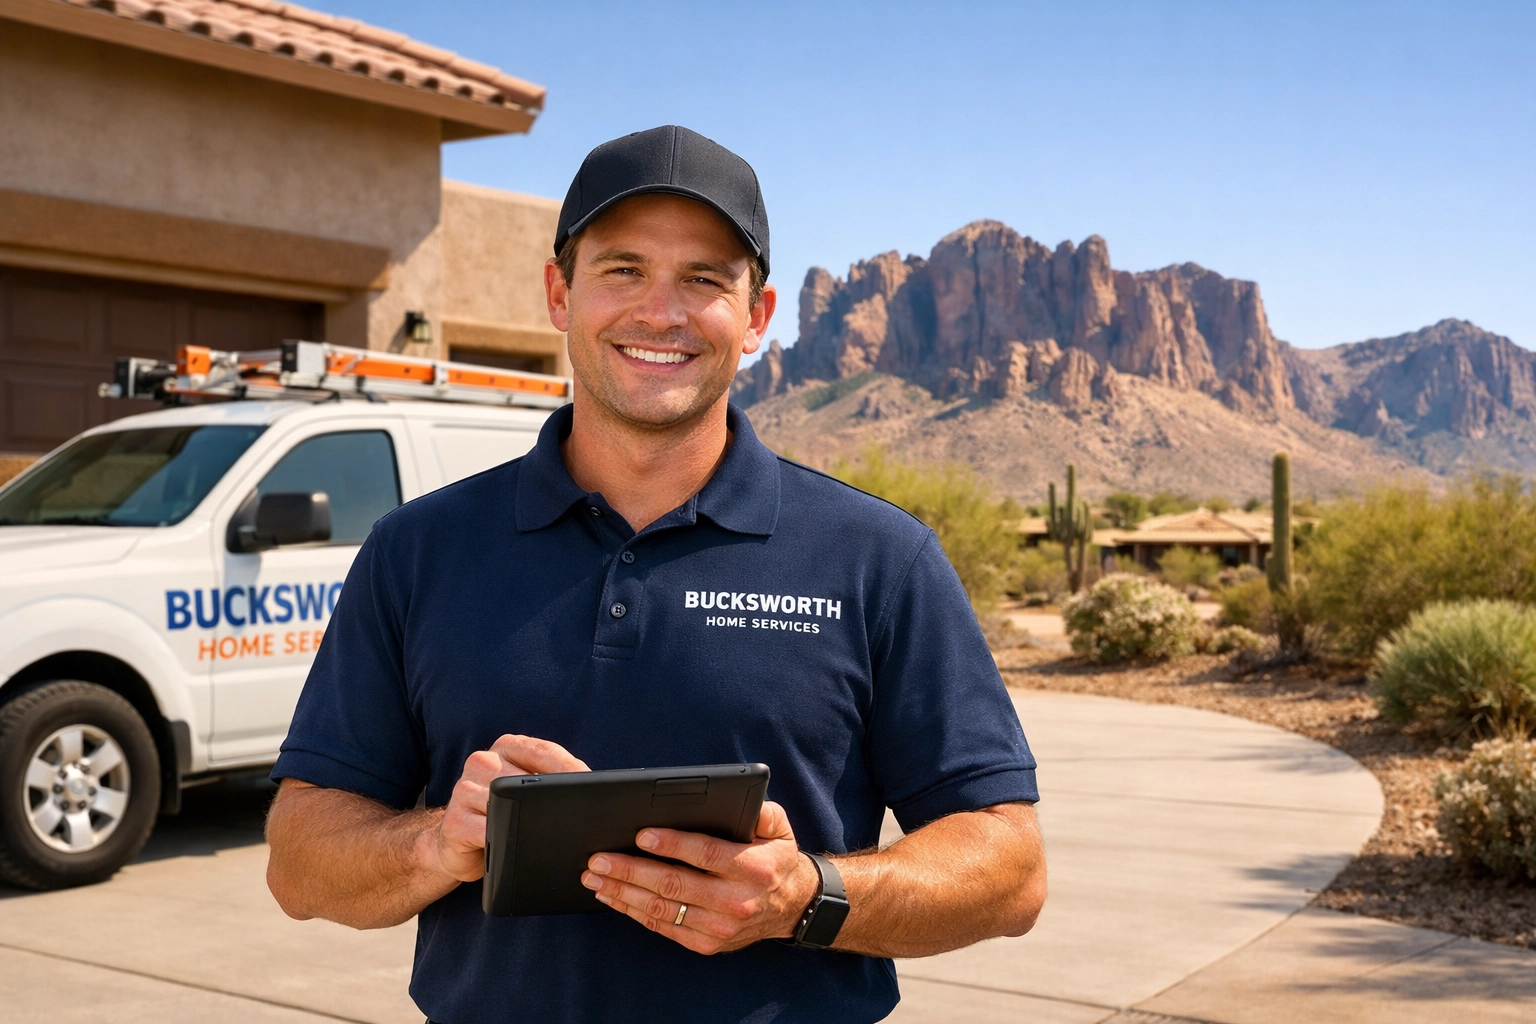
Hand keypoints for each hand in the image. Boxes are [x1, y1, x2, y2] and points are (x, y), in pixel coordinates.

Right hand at [418, 734, 588, 882]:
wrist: (455, 847)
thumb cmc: (501, 815)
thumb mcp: (525, 793)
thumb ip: (550, 783)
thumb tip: (590, 787)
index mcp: (506, 748)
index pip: (544, 752)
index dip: (571, 769)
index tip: (593, 786)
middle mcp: (483, 761)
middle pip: (528, 778)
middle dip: (556, 799)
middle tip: (582, 818)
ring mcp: (464, 788)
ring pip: (507, 803)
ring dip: (532, 822)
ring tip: (554, 836)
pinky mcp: (454, 820)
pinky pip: (487, 829)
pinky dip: (508, 840)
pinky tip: (521, 848)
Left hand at [581, 801, 820, 954]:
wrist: (792, 907)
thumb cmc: (775, 859)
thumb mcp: (779, 828)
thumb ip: (761, 811)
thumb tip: (738, 799)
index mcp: (753, 869)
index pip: (706, 854)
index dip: (672, 844)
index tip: (641, 834)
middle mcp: (736, 902)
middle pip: (674, 885)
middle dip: (631, 870)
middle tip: (599, 859)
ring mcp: (720, 928)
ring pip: (663, 910)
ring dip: (623, 893)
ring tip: (595, 877)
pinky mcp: (707, 944)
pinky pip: (664, 928)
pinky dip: (634, 913)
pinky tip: (613, 897)